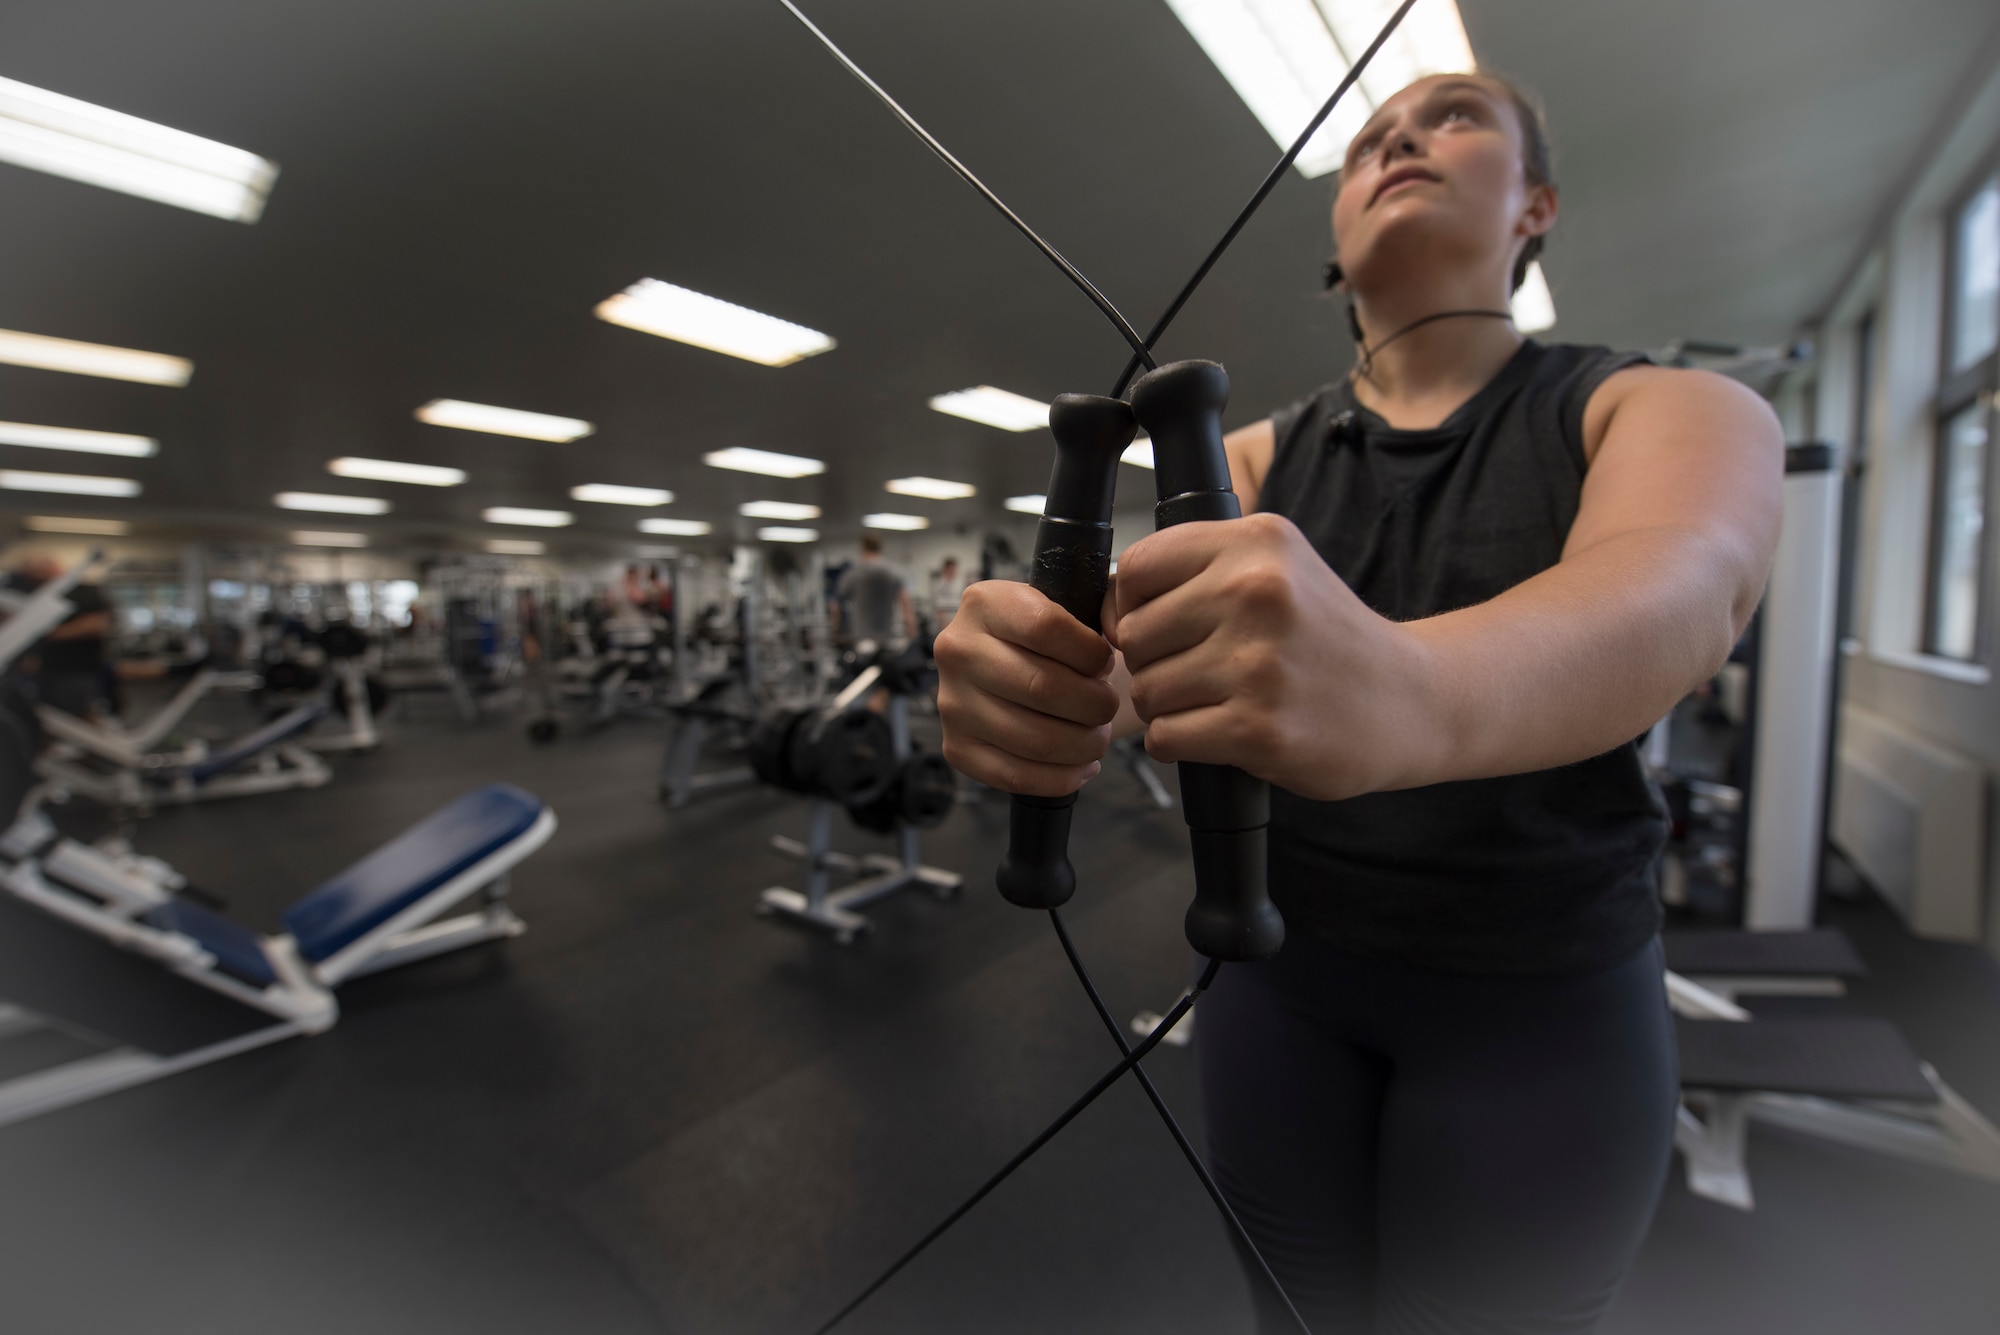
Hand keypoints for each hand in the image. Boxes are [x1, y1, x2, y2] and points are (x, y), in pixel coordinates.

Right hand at [935, 580, 1120, 796]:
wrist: (1005, 662)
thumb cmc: (1051, 637)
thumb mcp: (1071, 598)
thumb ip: (1106, 604)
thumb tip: (1119, 639)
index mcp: (984, 603)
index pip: (1046, 628)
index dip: (1090, 653)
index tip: (1105, 664)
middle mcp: (958, 651)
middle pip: (1041, 688)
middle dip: (1094, 705)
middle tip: (1108, 707)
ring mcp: (951, 703)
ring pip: (1034, 739)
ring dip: (1083, 745)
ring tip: (1098, 736)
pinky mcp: (956, 747)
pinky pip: (1016, 775)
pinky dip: (1061, 778)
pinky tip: (1082, 765)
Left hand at [1107, 512, 1443, 800]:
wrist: (1410, 700)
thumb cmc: (1329, 637)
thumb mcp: (1278, 566)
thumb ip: (1198, 569)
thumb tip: (1107, 609)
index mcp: (1257, 541)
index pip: (1137, 566)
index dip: (1131, 604)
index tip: (1158, 626)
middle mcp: (1257, 592)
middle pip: (1134, 634)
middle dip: (1154, 661)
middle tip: (1203, 670)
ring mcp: (1258, 662)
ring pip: (1147, 690)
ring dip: (1170, 706)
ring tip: (1219, 700)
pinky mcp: (1259, 728)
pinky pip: (1167, 737)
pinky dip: (1181, 743)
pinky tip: (1222, 731)